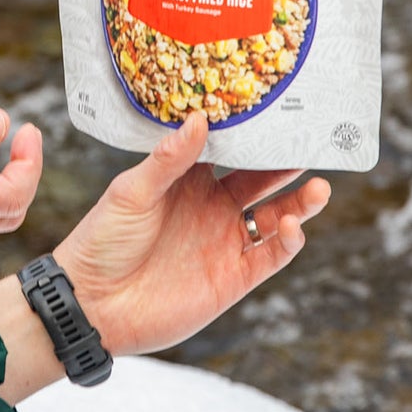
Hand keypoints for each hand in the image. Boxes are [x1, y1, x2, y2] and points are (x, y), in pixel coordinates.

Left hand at [52, 111, 328, 357]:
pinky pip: (270, 256)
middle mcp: (211, 207)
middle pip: (260, 179)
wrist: (92, 304)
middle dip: (286, 163)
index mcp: (185, 180)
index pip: (226, 149)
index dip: (249, 132)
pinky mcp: (233, 277)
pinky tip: (291, 225)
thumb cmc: (102, 241)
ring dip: (298, 203)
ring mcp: (224, 241)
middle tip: (313, 143)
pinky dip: (287, 242)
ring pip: (275, 216)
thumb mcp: (131, 193)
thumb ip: (167, 160)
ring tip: (319, 186)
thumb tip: (200, 119)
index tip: (274, 108)